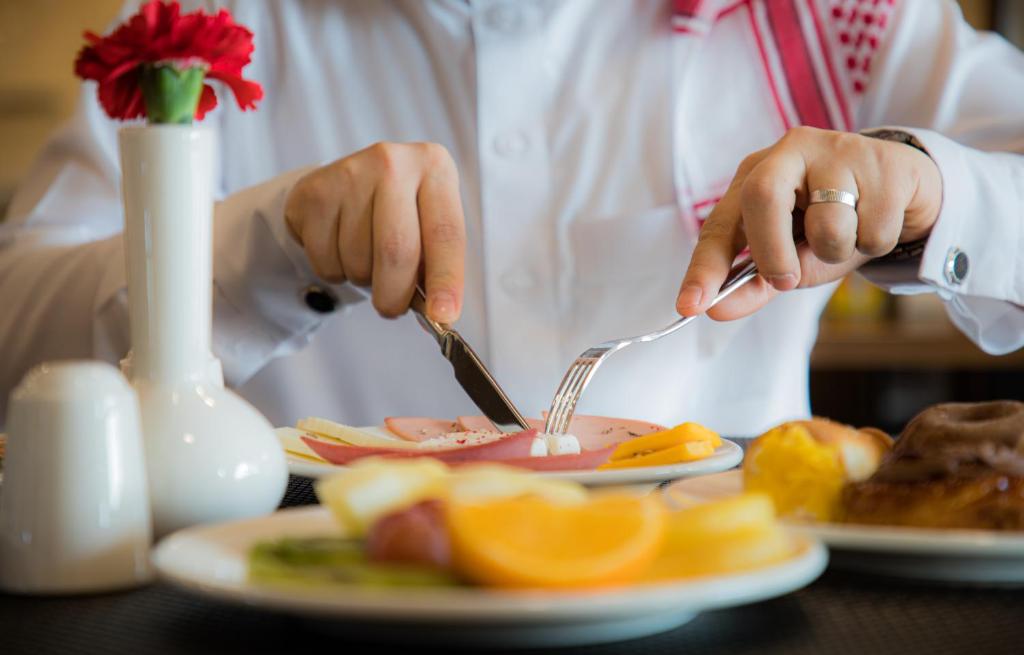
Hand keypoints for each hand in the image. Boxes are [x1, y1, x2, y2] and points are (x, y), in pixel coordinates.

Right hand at [284, 142, 465, 321]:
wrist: (348, 185)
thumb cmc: (399, 213)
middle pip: (397, 251)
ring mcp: (350, 173)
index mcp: (434, 167)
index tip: (443, 315)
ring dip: (364, 280)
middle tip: (392, 308)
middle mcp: (393, 162)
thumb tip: (438, 314)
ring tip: (367, 259)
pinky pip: (327, 261)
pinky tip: (340, 249)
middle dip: (395, 294)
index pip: (446, 233)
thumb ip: (436, 266)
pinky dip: (336, 273)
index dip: (446, 280)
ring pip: (359, 260)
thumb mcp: (427, 227)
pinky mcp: (315, 193)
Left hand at [676, 127, 941, 320]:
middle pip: (762, 197)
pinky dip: (875, 244)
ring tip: (850, 235)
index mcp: (757, 175)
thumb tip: (716, 310)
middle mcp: (790, 153)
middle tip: (787, 280)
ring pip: (827, 224)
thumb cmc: (836, 222)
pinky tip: (879, 221)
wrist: (905, 187)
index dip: (704, 267)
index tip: (690, 306)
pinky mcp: (885, 164)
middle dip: (772, 251)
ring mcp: (838, 152)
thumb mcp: (792, 255)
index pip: (721, 224)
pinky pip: (873, 230)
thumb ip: (755, 282)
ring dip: (837, 252)